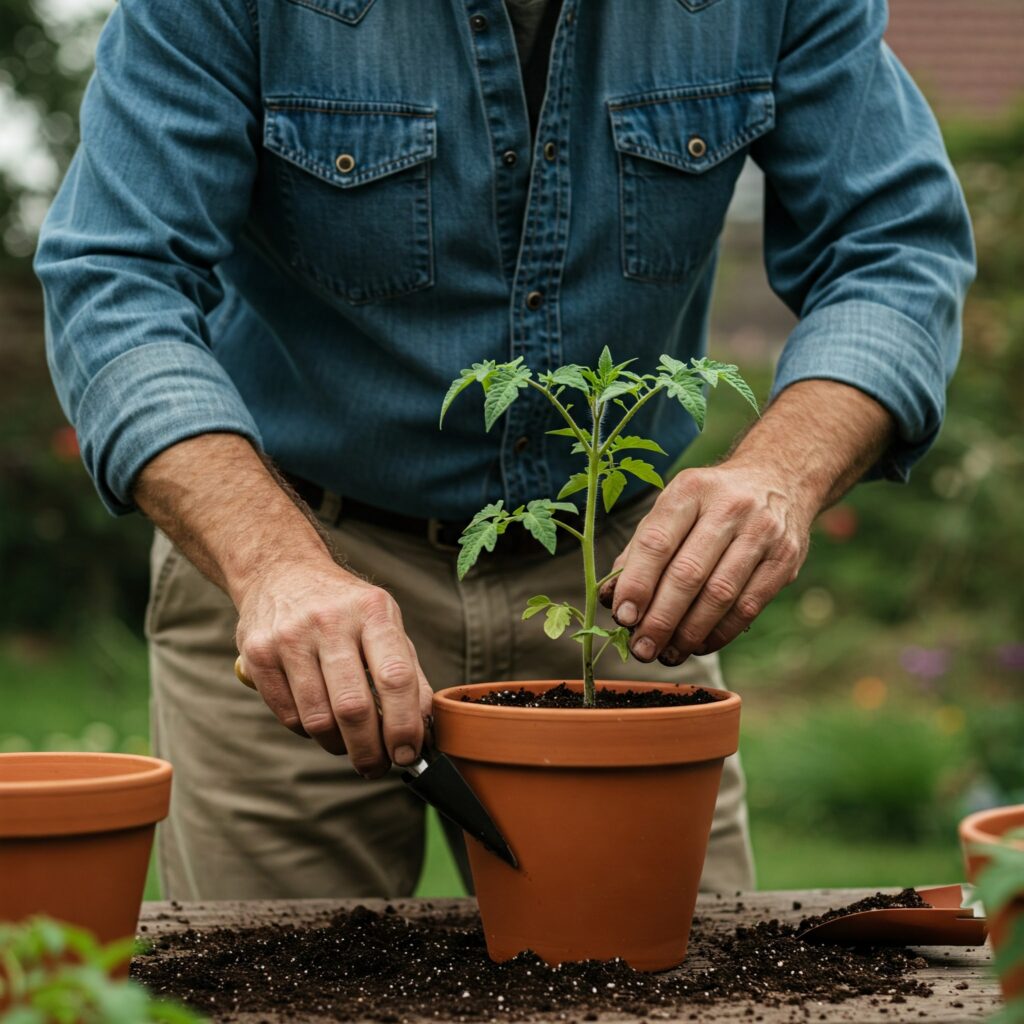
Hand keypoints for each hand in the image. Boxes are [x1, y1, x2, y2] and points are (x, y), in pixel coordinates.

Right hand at [234, 555, 431, 775]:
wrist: (281, 571)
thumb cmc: (344, 607)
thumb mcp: (385, 622)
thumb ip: (408, 671)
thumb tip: (424, 727)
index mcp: (372, 612)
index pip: (395, 677)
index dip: (404, 724)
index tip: (408, 753)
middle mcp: (329, 621)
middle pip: (353, 707)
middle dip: (370, 750)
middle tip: (378, 766)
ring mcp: (289, 637)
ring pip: (318, 719)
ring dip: (339, 746)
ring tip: (349, 745)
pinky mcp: (257, 654)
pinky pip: (289, 716)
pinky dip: (309, 732)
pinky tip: (320, 722)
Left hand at [599, 462, 814, 665]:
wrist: (778, 479)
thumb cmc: (710, 503)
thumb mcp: (673, 508)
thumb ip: (640, 550)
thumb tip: (611, 598)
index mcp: (691, 489)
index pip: (657, 541)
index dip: (637, 583)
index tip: (623, 616)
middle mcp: (729, 506)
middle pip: (688, 573)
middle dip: (660, 618)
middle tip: (641, 649)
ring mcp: (762, 532)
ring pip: (720, 595)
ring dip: (689, 633)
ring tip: (667, 654)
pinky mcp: (785, 559)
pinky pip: (748, 606)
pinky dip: (720, 632)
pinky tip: (699, 645)